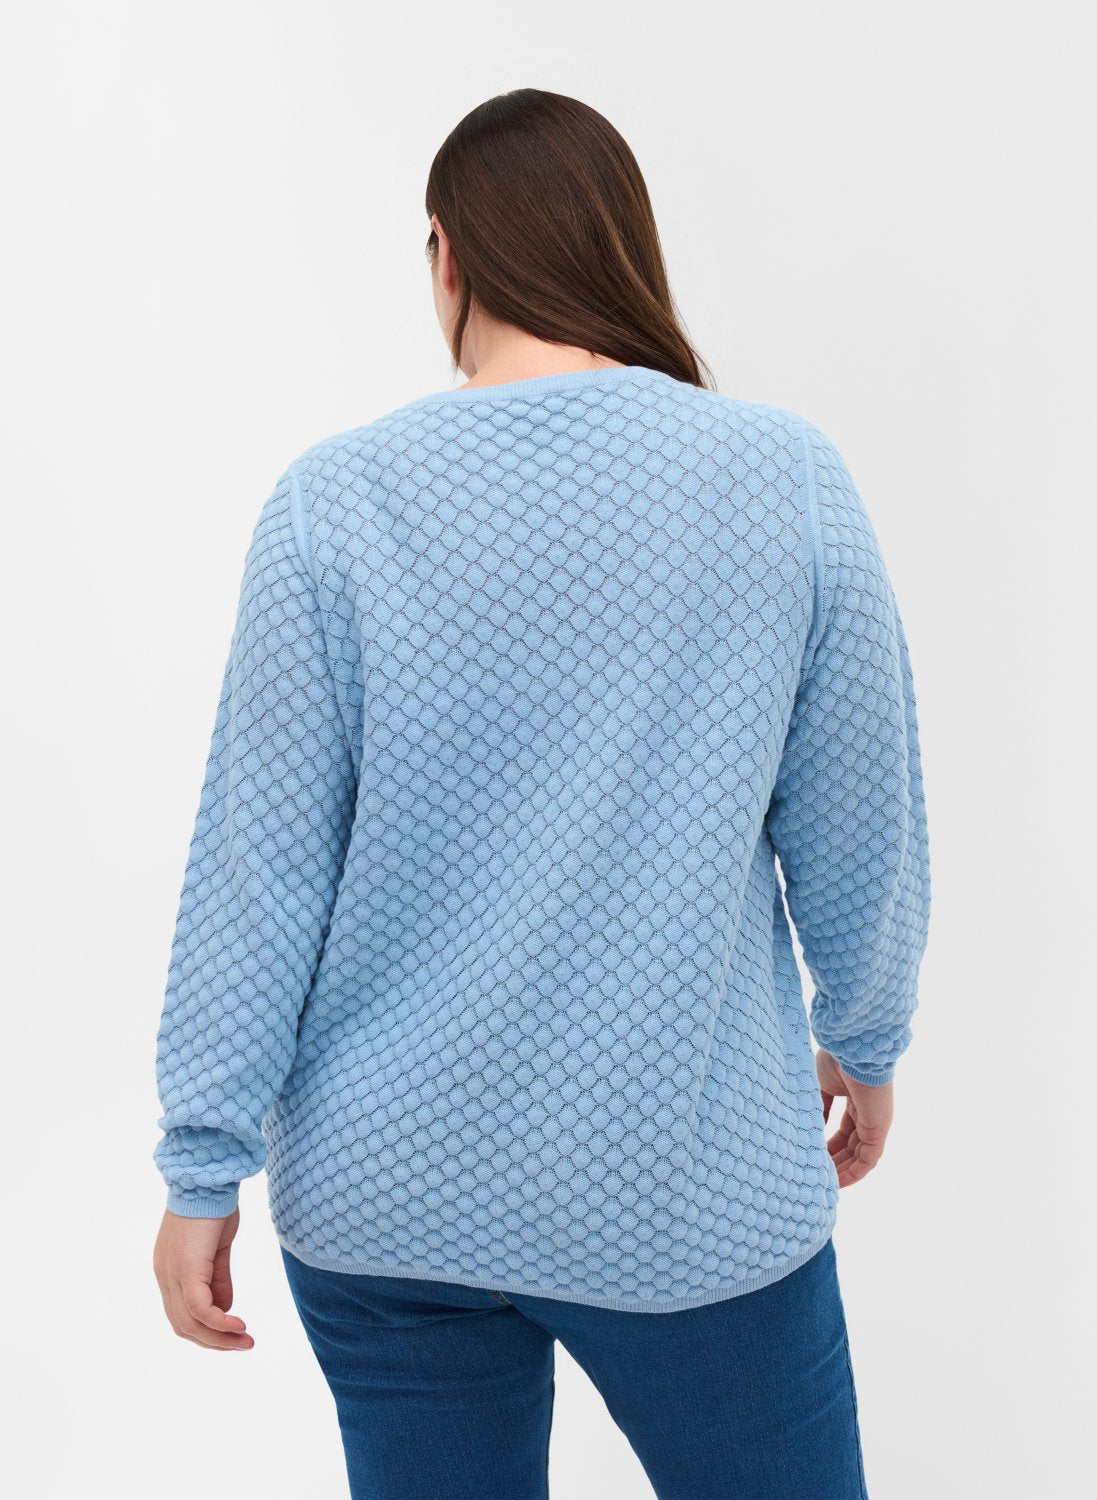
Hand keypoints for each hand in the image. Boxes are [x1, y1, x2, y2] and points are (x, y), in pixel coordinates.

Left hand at [153, 1205, 253, 1350]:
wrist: (208, 1179)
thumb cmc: (213, 1205)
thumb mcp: (218, 1248)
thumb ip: (219, 1278)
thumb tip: (226, 1308)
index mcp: (169, 1271)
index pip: (182, 1315)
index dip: (206, 1331)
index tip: (233, 1334)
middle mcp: (165, 1277)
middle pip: (183, 1326)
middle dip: (215, 1341)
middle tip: (243, 1345)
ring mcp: (172, 1275)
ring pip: (190, 1323)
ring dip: (219, 1337)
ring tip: (245, 1341)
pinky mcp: (187, 1270)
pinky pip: (200, 1309)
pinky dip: (220, 1322)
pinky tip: (239, 1326)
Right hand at [816, 1050, 893, 1187]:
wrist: (853, 1047)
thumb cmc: (837, 1059)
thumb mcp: (821, 1085)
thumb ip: (819, 1107)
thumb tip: (812, 1128)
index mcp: (855, 1099)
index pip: (845, 1130)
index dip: (830, 1145)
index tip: (814, 1156)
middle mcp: (868, 1113)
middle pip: (852, 1145)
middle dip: (835, 1160)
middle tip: (816, 1174)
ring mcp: (875, 1122)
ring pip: (860, 1155)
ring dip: (843, 1170)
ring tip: (824, 1184)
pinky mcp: (879, 1129)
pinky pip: (868, 1159)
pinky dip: (855, 1173)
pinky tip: (839, 1182)